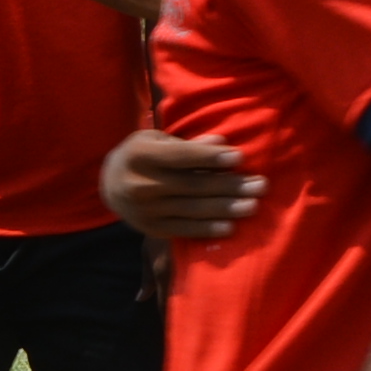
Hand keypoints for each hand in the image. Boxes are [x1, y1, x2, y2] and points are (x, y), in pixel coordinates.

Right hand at [104, 128, 257, 245]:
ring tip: (253, 205)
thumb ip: (188, 145)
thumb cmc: (143, 155)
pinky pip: (185, 229)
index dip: (211, 158)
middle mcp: (140, 184)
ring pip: (192, 209)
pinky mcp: (151, 229)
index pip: (181, 156)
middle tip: (260, 185)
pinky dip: (208, 229)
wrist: (110, 184)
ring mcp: (145, 210)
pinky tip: (230, 226)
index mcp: (141, 155)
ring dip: (226, 208)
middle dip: (229, 185)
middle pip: (193, 185)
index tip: (240, 157)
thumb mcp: (157, 140)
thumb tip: (222, 143)